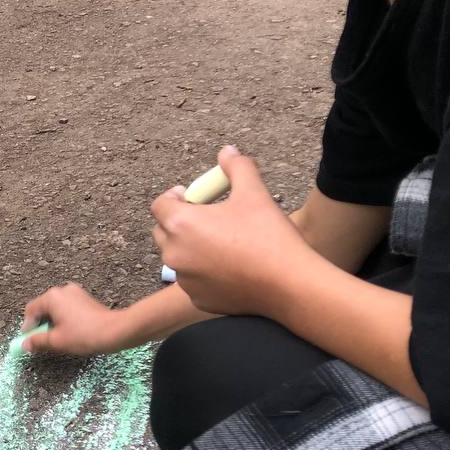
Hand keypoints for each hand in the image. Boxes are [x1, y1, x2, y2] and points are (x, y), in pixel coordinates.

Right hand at [20, 282, 128, 355]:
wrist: (115, 331)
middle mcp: (62, 290)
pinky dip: (64, 318)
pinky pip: (67, 307)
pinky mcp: (85, 298)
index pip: (31, 310)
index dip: (27, 327)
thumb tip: (24, 344)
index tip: (29, 340)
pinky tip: (70, 331)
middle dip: (41, 324)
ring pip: (56, 308)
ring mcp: (75, 292)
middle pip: (43, 307)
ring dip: (53, 321)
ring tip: (58, 337)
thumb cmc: (85, 335)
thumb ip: (37, 341)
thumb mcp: (57, 341)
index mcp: (52, 297)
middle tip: (43, 340)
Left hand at [151, 146, 316, 317]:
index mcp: (180, 224)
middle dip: (178, 221)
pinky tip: (227, 266)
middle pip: (163, 231)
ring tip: (218, 242)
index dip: (174, 197)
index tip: (191, 196)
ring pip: (177, 257)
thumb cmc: (268, 236)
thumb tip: (227, 151)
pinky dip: (202, 271)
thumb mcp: (254, 193)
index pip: (160, 204)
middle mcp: (174, 253)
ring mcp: (184, 279)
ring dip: (189, 247)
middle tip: (205, 218)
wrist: (288, 284)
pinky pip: (192, 280)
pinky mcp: (197, 299)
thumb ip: (236, 167)